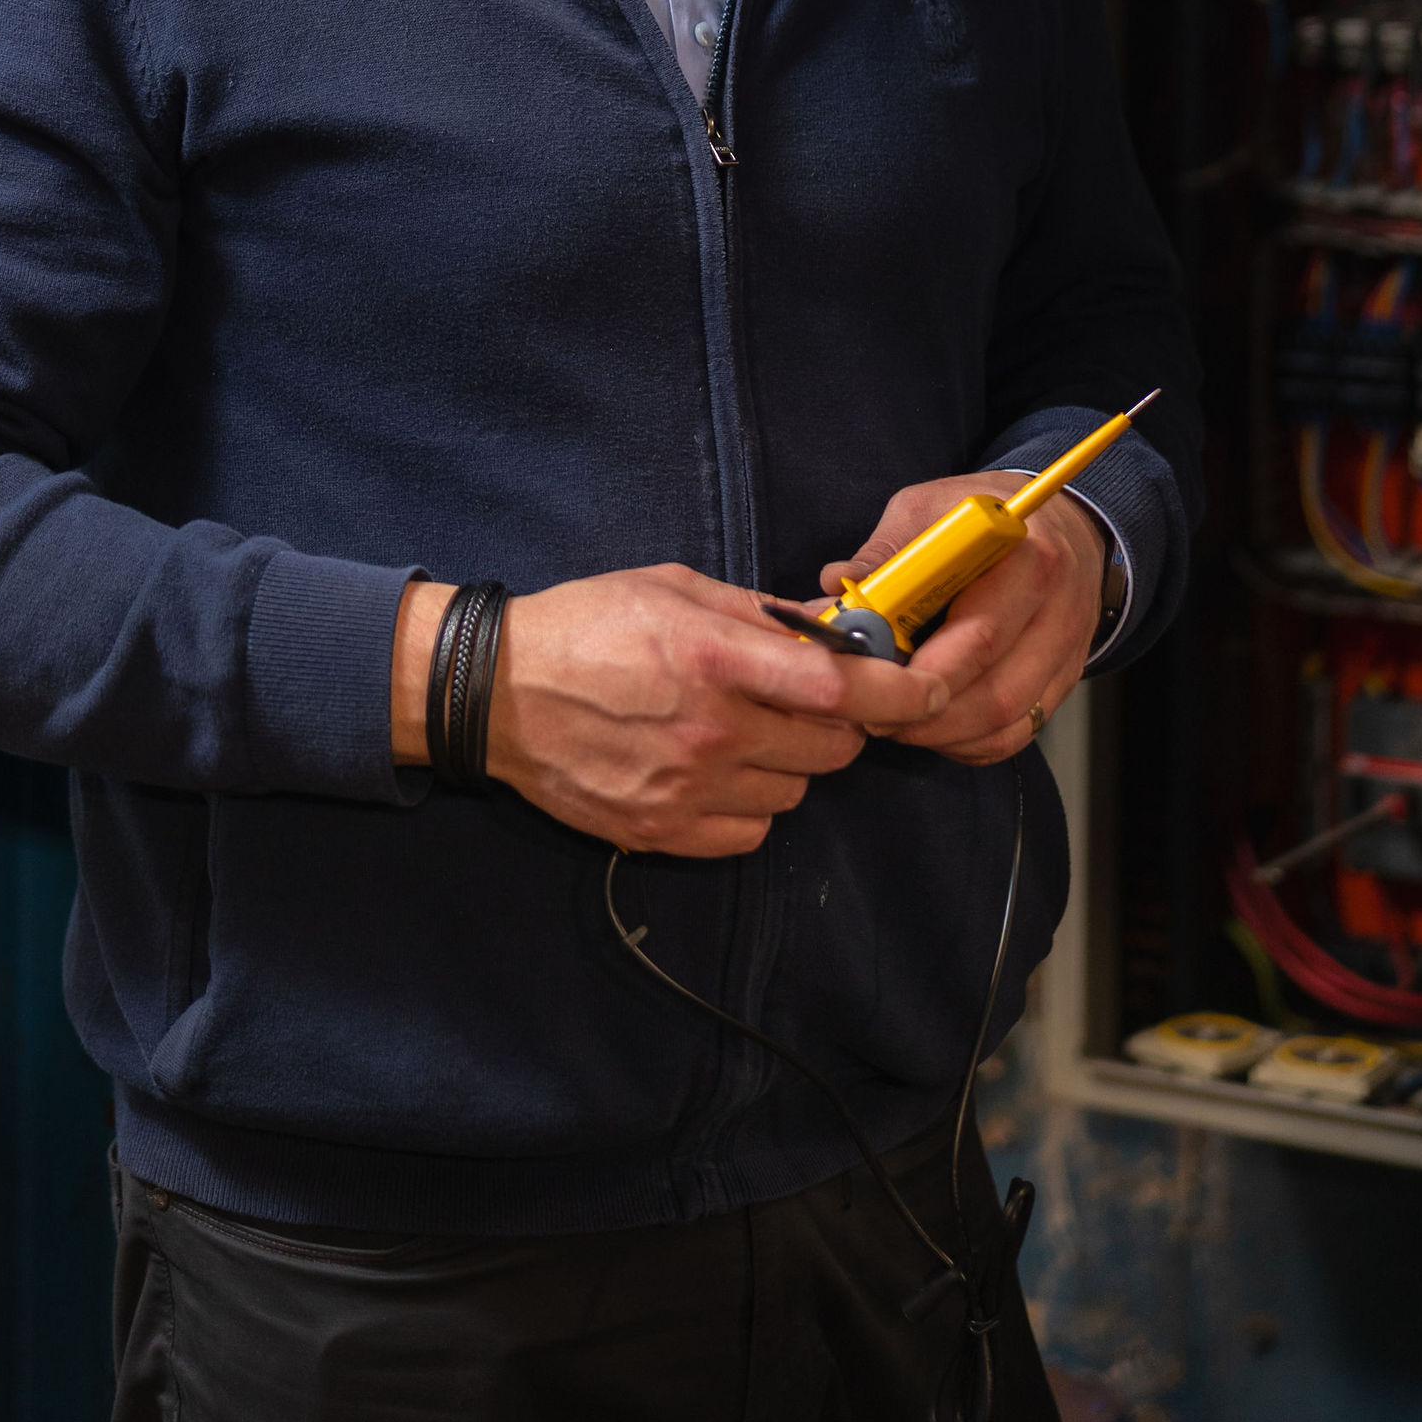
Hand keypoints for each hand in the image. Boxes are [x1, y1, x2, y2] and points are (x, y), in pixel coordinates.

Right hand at [394, 563, 946, 857]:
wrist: (496, 694)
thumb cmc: (589, 625)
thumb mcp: (676, 589)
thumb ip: (758, 613)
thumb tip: (829, 630)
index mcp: (716, 660)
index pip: (839, 690)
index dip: (898, 693)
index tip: (924, 690)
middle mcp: (711, 732)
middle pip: (832, 747)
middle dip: (837, 722)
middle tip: (806, 699)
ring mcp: (688, 790)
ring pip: (796, 791)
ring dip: (790, 761)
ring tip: (744, 729)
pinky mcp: (665, 832)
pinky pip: (752, 830)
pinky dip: (752, 802)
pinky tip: (717, 768)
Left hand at [820, 472, 1105, 766]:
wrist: (1061, 523)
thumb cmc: (987, 515)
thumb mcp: (931, 507)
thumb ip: (886, 550)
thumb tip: (835, 583)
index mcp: (1030, 558)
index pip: (980, 635)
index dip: (923, 672)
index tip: (871, 682)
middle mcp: (1058, 611)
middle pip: (995, 693)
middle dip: (925, 714)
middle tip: (872, 714)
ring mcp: (1066, 654)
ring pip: (1006, 723)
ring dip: (943, 734)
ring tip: (894, 722)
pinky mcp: (1062, 682)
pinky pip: (1016, 733)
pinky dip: (969, 742)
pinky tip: (932, 726)